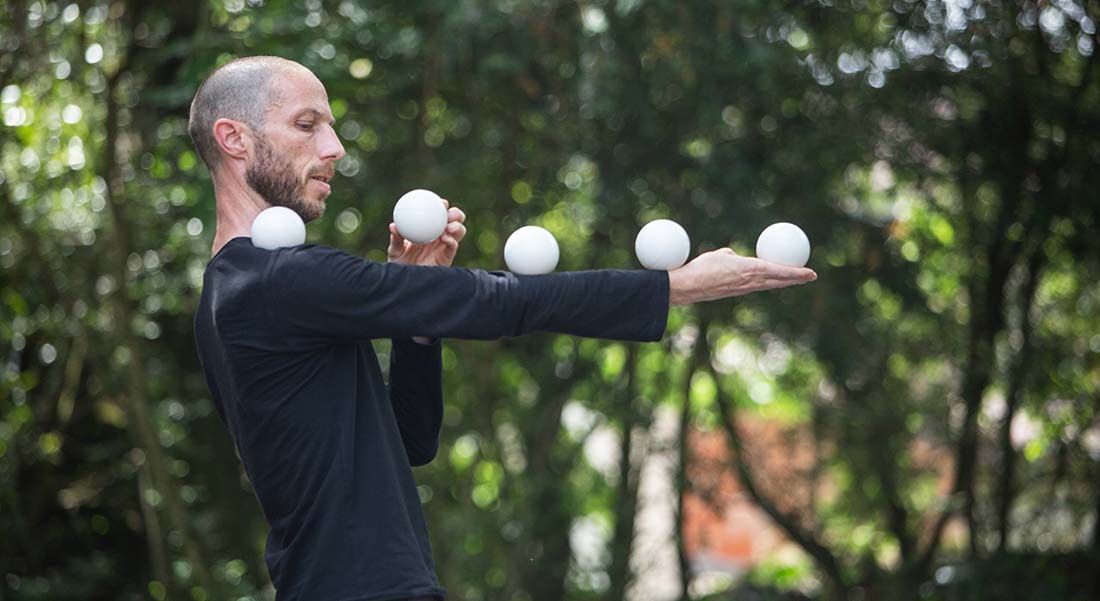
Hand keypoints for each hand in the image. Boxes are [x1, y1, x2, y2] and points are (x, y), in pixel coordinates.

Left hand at [387, 200, 466, 266]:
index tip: (441, 202)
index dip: (443, 206)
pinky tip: (445, 238)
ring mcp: (445, 246)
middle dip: (456, 214)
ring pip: (459, 231)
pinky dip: (452, 240)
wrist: (404, 281)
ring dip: (458, 226)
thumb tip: (393, 226)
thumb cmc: (399, 263)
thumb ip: (396, 238)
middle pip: (455, 220)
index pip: (439, 214)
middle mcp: (439, 235)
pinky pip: (453, 246)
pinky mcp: (448, 257)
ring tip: (449, 226)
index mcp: (428, 228)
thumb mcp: (395, 250)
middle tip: (448, 213)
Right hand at [667, 248, 816, 305]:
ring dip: (785, 282)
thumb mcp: (721, 255)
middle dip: (797, 279)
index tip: (811, 273)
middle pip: (780, 281)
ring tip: (797, 279)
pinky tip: (771, 281)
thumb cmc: (703, 268)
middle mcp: (752, 282)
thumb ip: (733, 256)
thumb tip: (736, 258)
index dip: (797, 273)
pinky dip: (770, 282)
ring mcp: (745, 289)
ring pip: (771, 285)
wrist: (689, 286)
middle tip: (810, 275)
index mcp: (752, 270)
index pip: (780, 271)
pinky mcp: (738, 292)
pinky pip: (759, 286)